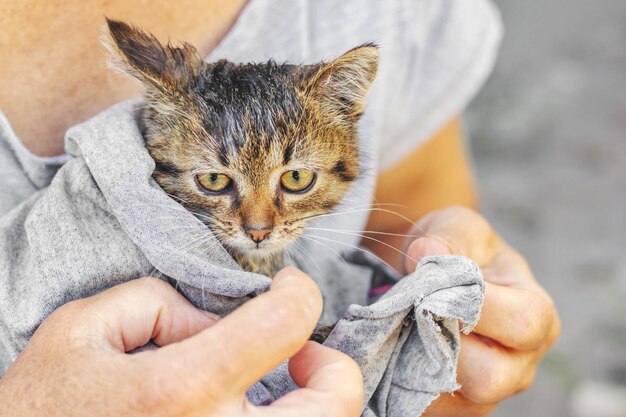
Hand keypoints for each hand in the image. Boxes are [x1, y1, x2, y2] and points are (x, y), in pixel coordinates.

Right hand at [0, 269, 362, 416]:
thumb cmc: (40, 410)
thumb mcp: (81, 332)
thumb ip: (158, 303)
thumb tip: (212, 321)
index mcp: (181, 389)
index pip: (284, 323)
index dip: (300, 292)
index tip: (289, 286)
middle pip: (334, 405)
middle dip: (333, 370)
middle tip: (304, 356)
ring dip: (316, 406)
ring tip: (280, 386)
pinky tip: (244, 412)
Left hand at [405, 206, 559, 416]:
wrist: (438, 276)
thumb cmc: (458, 249)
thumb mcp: (458, 227)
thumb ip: (450, 237)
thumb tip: (426, 254)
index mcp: (536, 313)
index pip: (521, 323)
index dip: (474, 307)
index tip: (433, 286)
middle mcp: (521, 361)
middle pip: (490, 377)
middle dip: (442, 343)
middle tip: (413, 313)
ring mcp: (491, 390)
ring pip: (457, 399)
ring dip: (419, 364)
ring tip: (402, 328)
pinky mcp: (458, 405)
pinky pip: (428, 407)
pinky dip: (406, 383)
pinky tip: (395, 349)